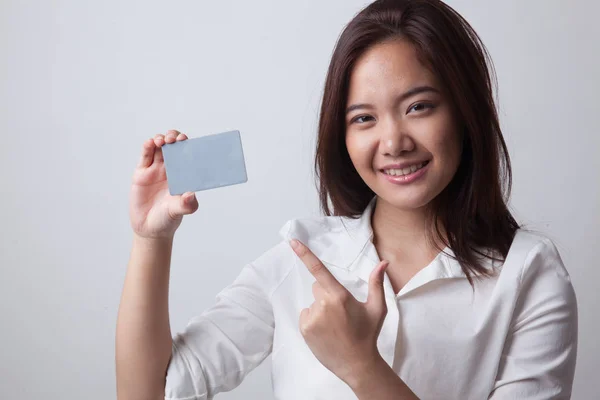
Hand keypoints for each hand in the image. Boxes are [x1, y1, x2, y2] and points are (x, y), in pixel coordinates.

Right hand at [129, 130, 198, 238]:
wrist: (149, 228)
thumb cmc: (168, 219)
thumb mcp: (179, 211)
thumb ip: (186, 204)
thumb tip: (191, 194)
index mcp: (183, 175)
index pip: (187, 155)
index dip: (188, 145)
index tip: (187, 142)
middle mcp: (170, 170)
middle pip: (173, 146)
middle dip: (174, 137)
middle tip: (175, 139)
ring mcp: (155, 170)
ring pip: (159, 148)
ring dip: (161, 139)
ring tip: (162, 141)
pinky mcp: (141, 173)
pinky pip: (145, 157)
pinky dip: (148, 147)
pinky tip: (150, 143)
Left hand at [290, 239, 389, 384]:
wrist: (357, 364)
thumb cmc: (367, 334)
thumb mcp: (377, 308)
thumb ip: (377, 284)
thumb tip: (383, 263)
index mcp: (339, 296)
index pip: (319, 270)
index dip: (305, 254)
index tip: (292, 242)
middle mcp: (323, 305)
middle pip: (318, 287)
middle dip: (326, 294)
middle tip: (340, 312)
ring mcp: (312, 317)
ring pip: (312, 302)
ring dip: (320, 309)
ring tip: (334, 325)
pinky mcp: (304, 329)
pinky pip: (305, 315)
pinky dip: (313, 320)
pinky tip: (325, 332)